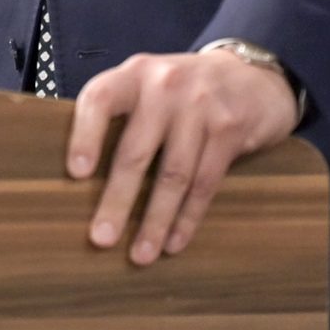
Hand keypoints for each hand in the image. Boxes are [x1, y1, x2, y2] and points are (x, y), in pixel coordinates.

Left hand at [66, 49, 300, 264]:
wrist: (252, 75)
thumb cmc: (184, 91)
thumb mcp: (150, 85)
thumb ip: (122, 115)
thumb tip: (83, 181)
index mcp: (135, 75)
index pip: (100, 100)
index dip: (85, 136)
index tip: (77, 174)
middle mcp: (165, 86)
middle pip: (136, 151)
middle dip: (117, 200)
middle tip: (102, 238)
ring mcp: (200, 106)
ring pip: (173, 175)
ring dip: (155, 221)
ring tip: (141, 254)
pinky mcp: (230, 130)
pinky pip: (204, 183)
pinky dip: (187, 218)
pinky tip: (174, 242)